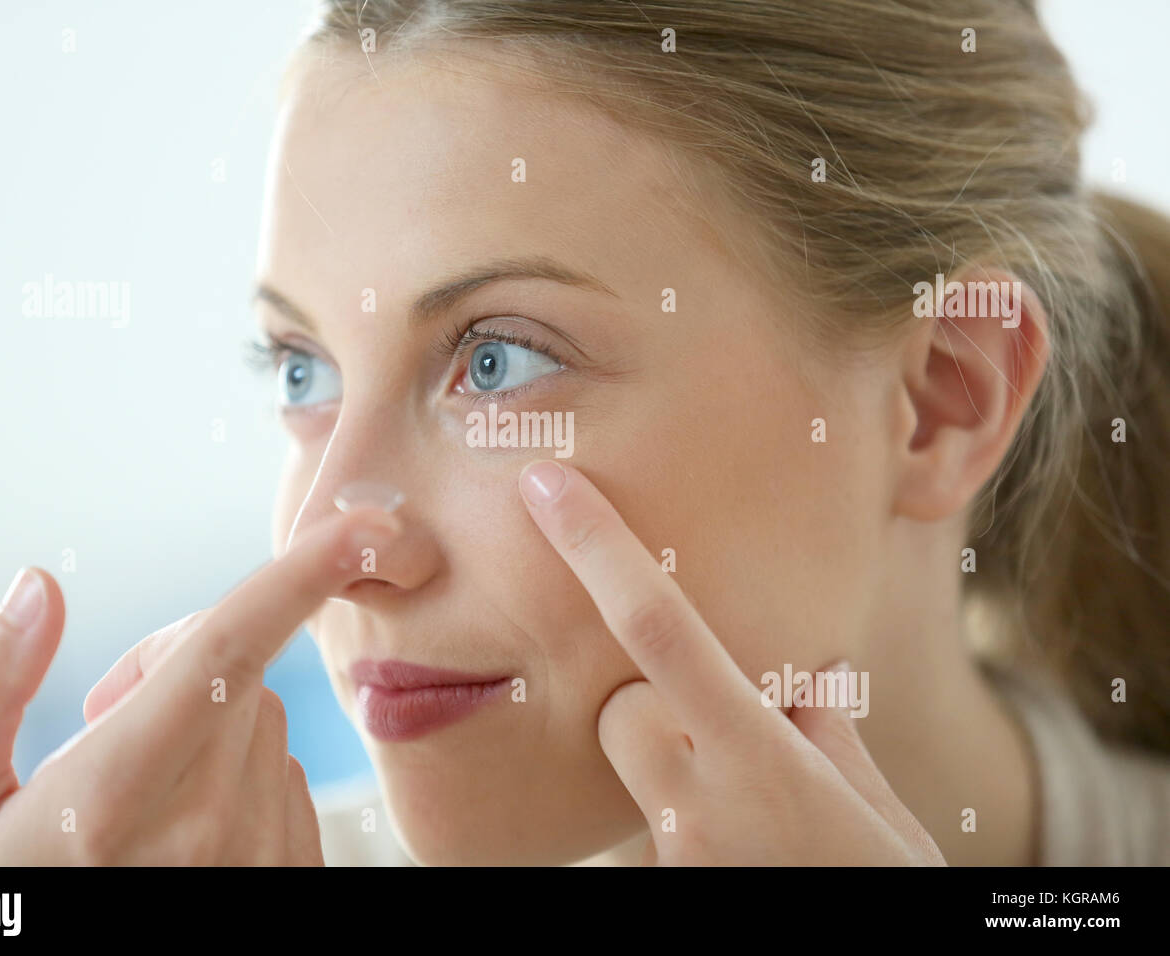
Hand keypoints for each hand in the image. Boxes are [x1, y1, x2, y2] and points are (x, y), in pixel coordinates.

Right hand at [0, 506, 400, 865]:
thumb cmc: (3, 910)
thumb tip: (38, 588)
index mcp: (117, 794)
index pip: (226, 651)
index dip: (299, 576)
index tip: (364, 525)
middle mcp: (209, 824)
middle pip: (238, 675)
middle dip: (179, 667)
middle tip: (109, 722)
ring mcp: (263, 856)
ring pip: (265, 727)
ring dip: (211, 730)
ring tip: (141, 796)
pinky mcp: (297, 875)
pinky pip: (288, 781)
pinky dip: (243, 780)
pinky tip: (183, 833)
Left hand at [518, 460, 945, 865]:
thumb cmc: (882, 887)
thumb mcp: (868, 801)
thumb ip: (812, 732)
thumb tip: (777, 689)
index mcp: (758, 759)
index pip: (658, 630)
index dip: (599, 547)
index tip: (548, 484)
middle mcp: (701, 803)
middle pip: (620, 705)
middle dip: (650, 696)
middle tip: (725, 728)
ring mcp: (673, 852)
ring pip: (635, 763)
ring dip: (673, 757)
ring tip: (752, 805)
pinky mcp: (658, 884)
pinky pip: (653, 817)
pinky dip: (686, 809)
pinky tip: (741, 841)